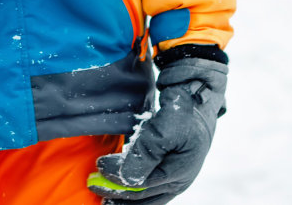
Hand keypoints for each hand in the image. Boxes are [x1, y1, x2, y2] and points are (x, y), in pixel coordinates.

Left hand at [92, 56, 226, 204]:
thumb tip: (125, 178)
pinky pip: (148, 185)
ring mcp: (173, 177)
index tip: (98, 167)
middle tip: (94, 187)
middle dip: (118, 197)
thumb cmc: (183, 112)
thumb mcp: (165, 129)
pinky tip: (118, 185)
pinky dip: (132, 187)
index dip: (116, 181)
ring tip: (103, 196)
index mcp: (177, 175)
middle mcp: (176, 181)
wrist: (197, 96)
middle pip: (143, 197)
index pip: (141, 185)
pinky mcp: (168, 168)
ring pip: (146, 196)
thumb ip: (145, 155)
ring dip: (124, 197)